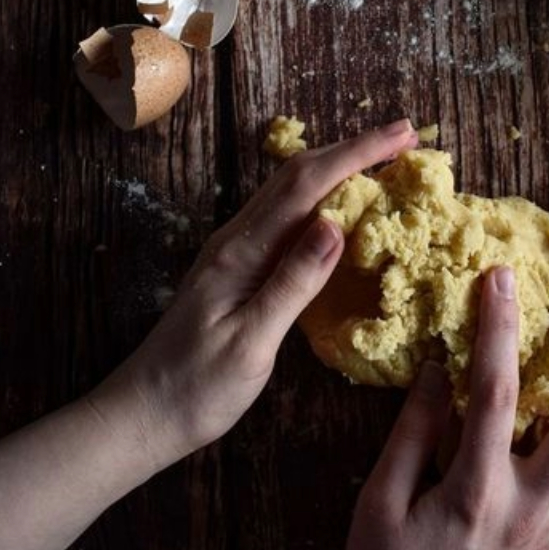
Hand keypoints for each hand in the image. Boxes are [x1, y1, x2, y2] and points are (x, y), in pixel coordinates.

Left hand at [87, 119, 417, 472]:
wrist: (143, 415)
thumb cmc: (196, 388)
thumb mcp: (251, 343)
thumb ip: (292, 283)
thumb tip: (336, 225)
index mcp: (242, 251)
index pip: (307, 186)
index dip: (357, 154)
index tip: (403, 135)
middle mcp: (237, 239)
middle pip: (299, 174)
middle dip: (354, 149)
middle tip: (405, 139)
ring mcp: (236, 250)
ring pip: (292, 190)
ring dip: (338, 166)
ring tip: (384, 161)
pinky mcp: (240, 267)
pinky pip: (287, 215)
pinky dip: (322, 196)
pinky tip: (342, 206)